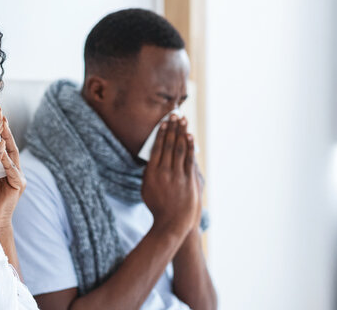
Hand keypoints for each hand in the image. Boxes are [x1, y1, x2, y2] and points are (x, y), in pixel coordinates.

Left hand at [0, 106, 25, 230]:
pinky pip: (12, 170)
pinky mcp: (18, 185)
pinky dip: (6, 160)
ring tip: (1, 125)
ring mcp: (16, 175)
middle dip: (1, 126)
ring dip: (6, 138)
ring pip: (11, 153)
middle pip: (6, 142)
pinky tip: (3, 149)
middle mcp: (10, 166)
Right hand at [141, 115, 199, 236]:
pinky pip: (189, 159)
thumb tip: (152, 159)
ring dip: (181, 133)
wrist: (171, 223)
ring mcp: (177, 175)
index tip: (164, 122)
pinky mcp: (188, 180)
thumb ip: (149, 173)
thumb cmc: (158, 207)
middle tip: (174, 115)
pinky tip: (189, 136)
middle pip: (168, 145)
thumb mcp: (147, 189)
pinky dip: (189, 146)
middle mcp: (164, 172)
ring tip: (183, 121)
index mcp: (151, 173)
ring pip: (179, 149)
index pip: (157, 147)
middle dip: (172, 128)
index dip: (161, 133)